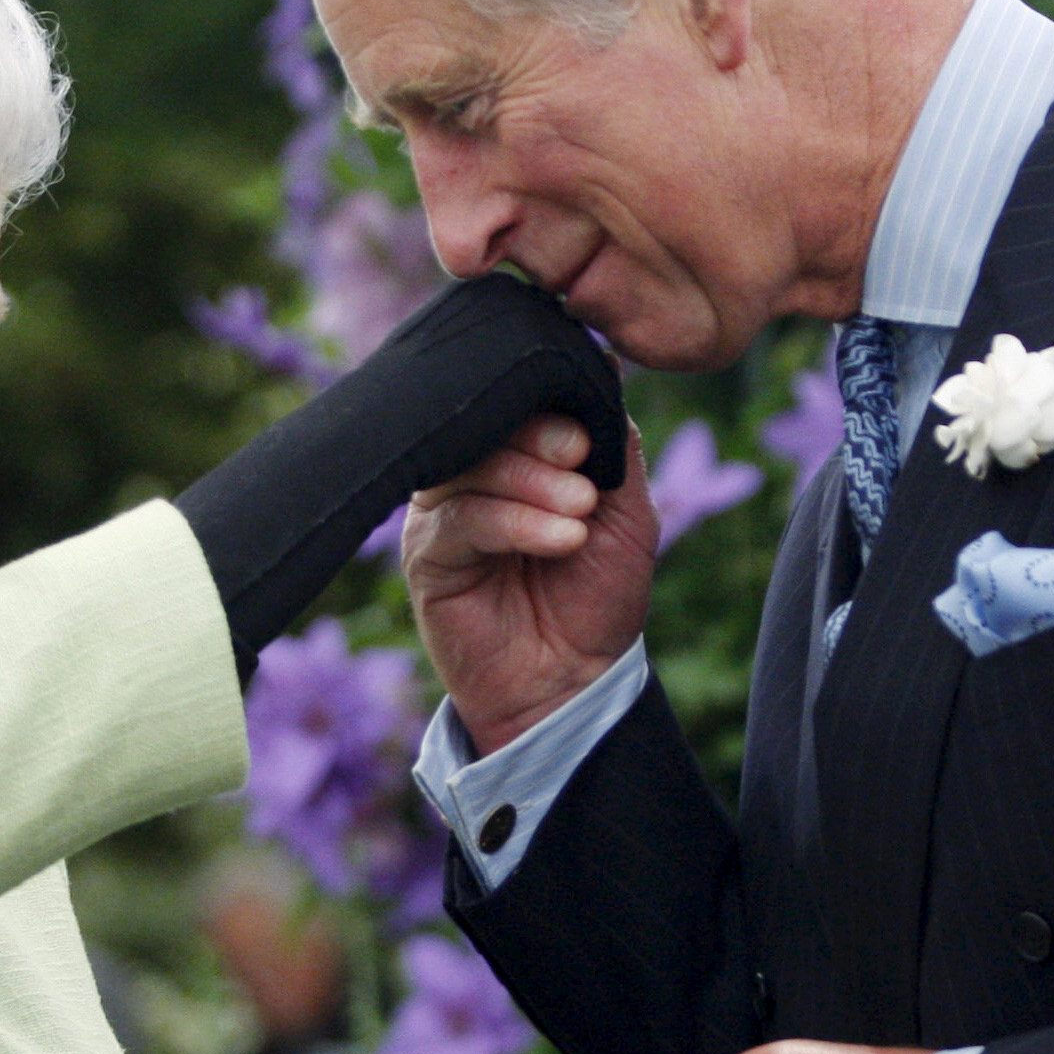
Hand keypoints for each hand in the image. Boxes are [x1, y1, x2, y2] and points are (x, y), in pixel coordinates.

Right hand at [405, 417, 657, 752]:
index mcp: (517, 452)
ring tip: (579, 514)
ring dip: (534, 483)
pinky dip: (514, 522)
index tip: (587, 438)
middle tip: (582, 465)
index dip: (549, 404)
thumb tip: (600, 373)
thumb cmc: (598, 594)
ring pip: (473, 464)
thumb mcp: (627, 510)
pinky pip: (460, 518)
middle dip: (541, 438)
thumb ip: (615, 442)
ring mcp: (444, 510)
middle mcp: (473, 472)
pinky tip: (559, 539)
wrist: (574, 680)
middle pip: (487, 422)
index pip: (516, 398)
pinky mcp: (426, 554)